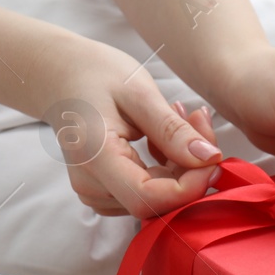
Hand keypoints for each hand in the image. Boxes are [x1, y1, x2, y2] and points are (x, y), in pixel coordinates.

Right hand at [39, 40, 222, 219]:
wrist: (61, 76)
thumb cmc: (94, 74)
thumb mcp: (139, 92)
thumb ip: (172, 130)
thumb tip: (209, 160)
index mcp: (96, 159)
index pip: (149, 199)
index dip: (190, 187)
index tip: (213, 156)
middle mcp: (91, 186)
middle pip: (157, 200)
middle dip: (191, 169)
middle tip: (199, 119)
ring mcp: (95, 193)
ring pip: (157, 197)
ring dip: (181, 166)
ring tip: (180, 120)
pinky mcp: (104, 192)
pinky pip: (148, 191)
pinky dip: (167, 169)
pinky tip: (163, 137)